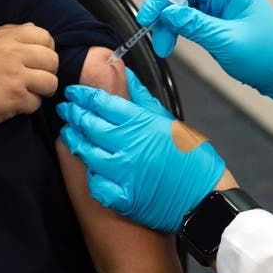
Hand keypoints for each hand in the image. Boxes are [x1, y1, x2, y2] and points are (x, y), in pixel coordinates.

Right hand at [0, 23, 58, 127]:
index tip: (39, 59)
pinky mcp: (16, 99)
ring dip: (43, 90)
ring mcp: (16, 77)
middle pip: (52, 59)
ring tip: (31, 92)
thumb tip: (34, 28)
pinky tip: (16, 104)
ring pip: (50, 82)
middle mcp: (13, 54)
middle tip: (37, 78)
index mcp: (6, 38)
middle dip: (49, 70)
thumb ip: (9, 33)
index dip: (47, 48)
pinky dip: (28, 106)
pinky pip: (37, 103)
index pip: (44, 36)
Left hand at [57, 68, 224, 233]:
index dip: (83, 96)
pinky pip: (95, 183)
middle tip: (67, 109)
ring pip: (86, 152)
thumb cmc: (193, 159)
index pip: (102, 103)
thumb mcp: (170, 122)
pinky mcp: (122, 197)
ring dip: (75, 140)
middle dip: (74, 114)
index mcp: (141, 123)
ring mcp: (123, 172)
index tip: (74, 93)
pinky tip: (88, 166)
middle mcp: (128, 145)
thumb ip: (143, 99)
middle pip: (89, 125)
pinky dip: (90, 173)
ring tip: (70, 133)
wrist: (205, 198)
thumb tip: (126, 74)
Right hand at [138, 0, 272, 103]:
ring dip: (168, 24)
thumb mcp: (226, 41)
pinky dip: (176, 29)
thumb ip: (195, 25)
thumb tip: (168, 12)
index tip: (148, 15)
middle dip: (163, 12)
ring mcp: (219, 4)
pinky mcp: (215, 18)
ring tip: (163, 45)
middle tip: (152, 33)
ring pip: (181, 6)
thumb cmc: (265, 56)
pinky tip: (170, 41)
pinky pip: (188, 17)